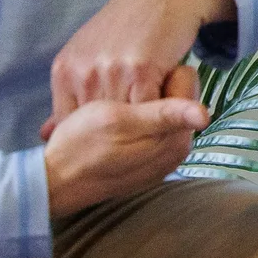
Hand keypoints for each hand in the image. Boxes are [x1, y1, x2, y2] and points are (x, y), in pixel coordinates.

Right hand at [43, 92, 209, 218]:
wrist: (52, 185)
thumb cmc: (79, 147)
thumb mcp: (120, 121)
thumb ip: (165, 114)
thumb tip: (205, 115)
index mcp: (175, 139)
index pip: (184, 78)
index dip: (156, 72)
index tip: (130, 81)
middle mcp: (175, 151)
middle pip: (177, 94)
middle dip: (150, 89)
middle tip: (117, 100)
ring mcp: (161, 159)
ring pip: (161, 109)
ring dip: (139, 104)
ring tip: (110, 116)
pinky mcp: (145, 163)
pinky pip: (149, 129)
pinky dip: (133, 121)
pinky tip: (110, 128)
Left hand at [44, 0, 232, 135]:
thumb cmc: (132, 24)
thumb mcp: (92, 54)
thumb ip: (72, 94)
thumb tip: (46, 134)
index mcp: (64, 69)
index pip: (70, 123)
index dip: (95, 132)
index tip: (114, 130)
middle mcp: (81, 72)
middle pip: (97, 126)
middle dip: (119, 132)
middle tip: (140, 129)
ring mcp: (110, 71)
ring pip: (123, 123)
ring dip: (142, 128)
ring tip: (157, 121)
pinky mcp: (141, 70)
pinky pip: (148, 112)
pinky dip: (160, 117)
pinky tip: (171, 107)